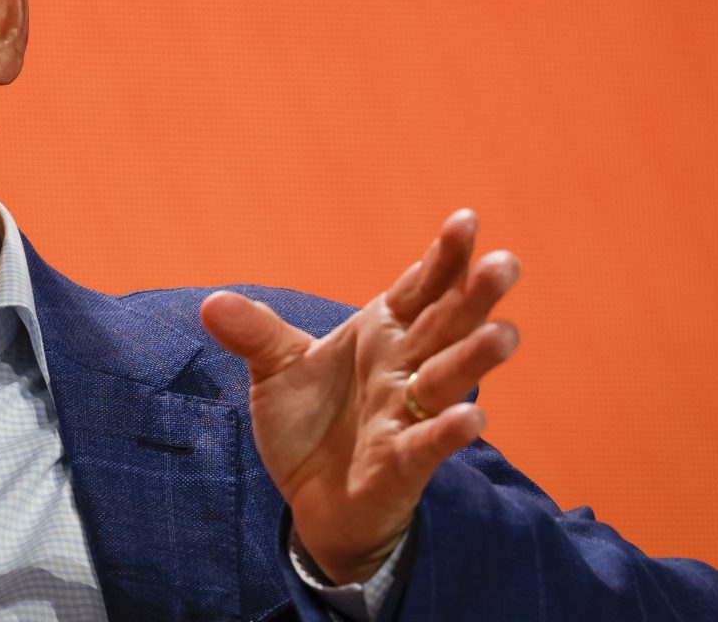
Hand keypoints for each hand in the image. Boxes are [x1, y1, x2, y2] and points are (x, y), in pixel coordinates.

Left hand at [199, 209, 520, 583]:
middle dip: (476, 295)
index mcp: (384, 333)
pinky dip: (447, 431)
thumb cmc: (310, 423)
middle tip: (506, 262)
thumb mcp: (276, 368)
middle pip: (447, 325)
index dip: (444, 257)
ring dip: (476, 358)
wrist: (313, 500)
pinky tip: (471, 419)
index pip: (420, 288)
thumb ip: (254, 332)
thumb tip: (211, 303)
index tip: (466, 219)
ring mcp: (407, 415)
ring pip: (450, 380)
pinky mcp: (401, 465)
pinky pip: (427, 445)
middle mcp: (405, 368)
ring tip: (506, 335)